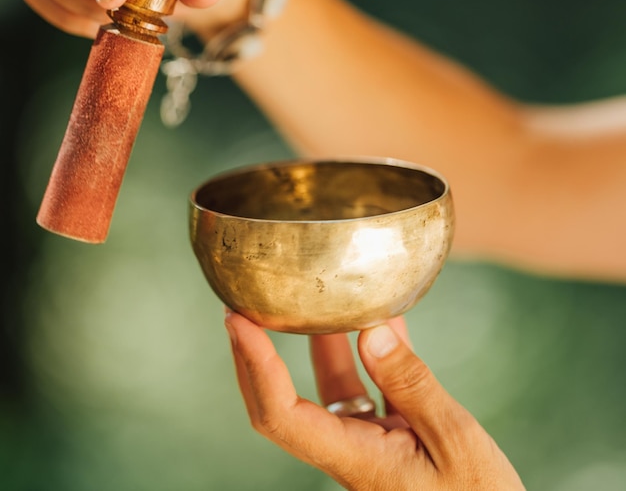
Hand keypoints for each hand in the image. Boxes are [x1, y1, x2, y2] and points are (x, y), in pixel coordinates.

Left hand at [225, 310, 525, 489]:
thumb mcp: (454, 441)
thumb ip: (412, 385)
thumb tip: (371, 330)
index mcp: (354, 459)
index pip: (281, 412)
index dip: (255, 365)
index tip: (237, 320)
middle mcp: (349, 450)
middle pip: (284, 401)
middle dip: (258, 355)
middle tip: (244, 307)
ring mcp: (368, 444)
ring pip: (330, 386)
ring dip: (318, 341)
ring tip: (309, 297)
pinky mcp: (389, 437)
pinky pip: (370, 386)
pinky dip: (370, 351)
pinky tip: (382, 319)